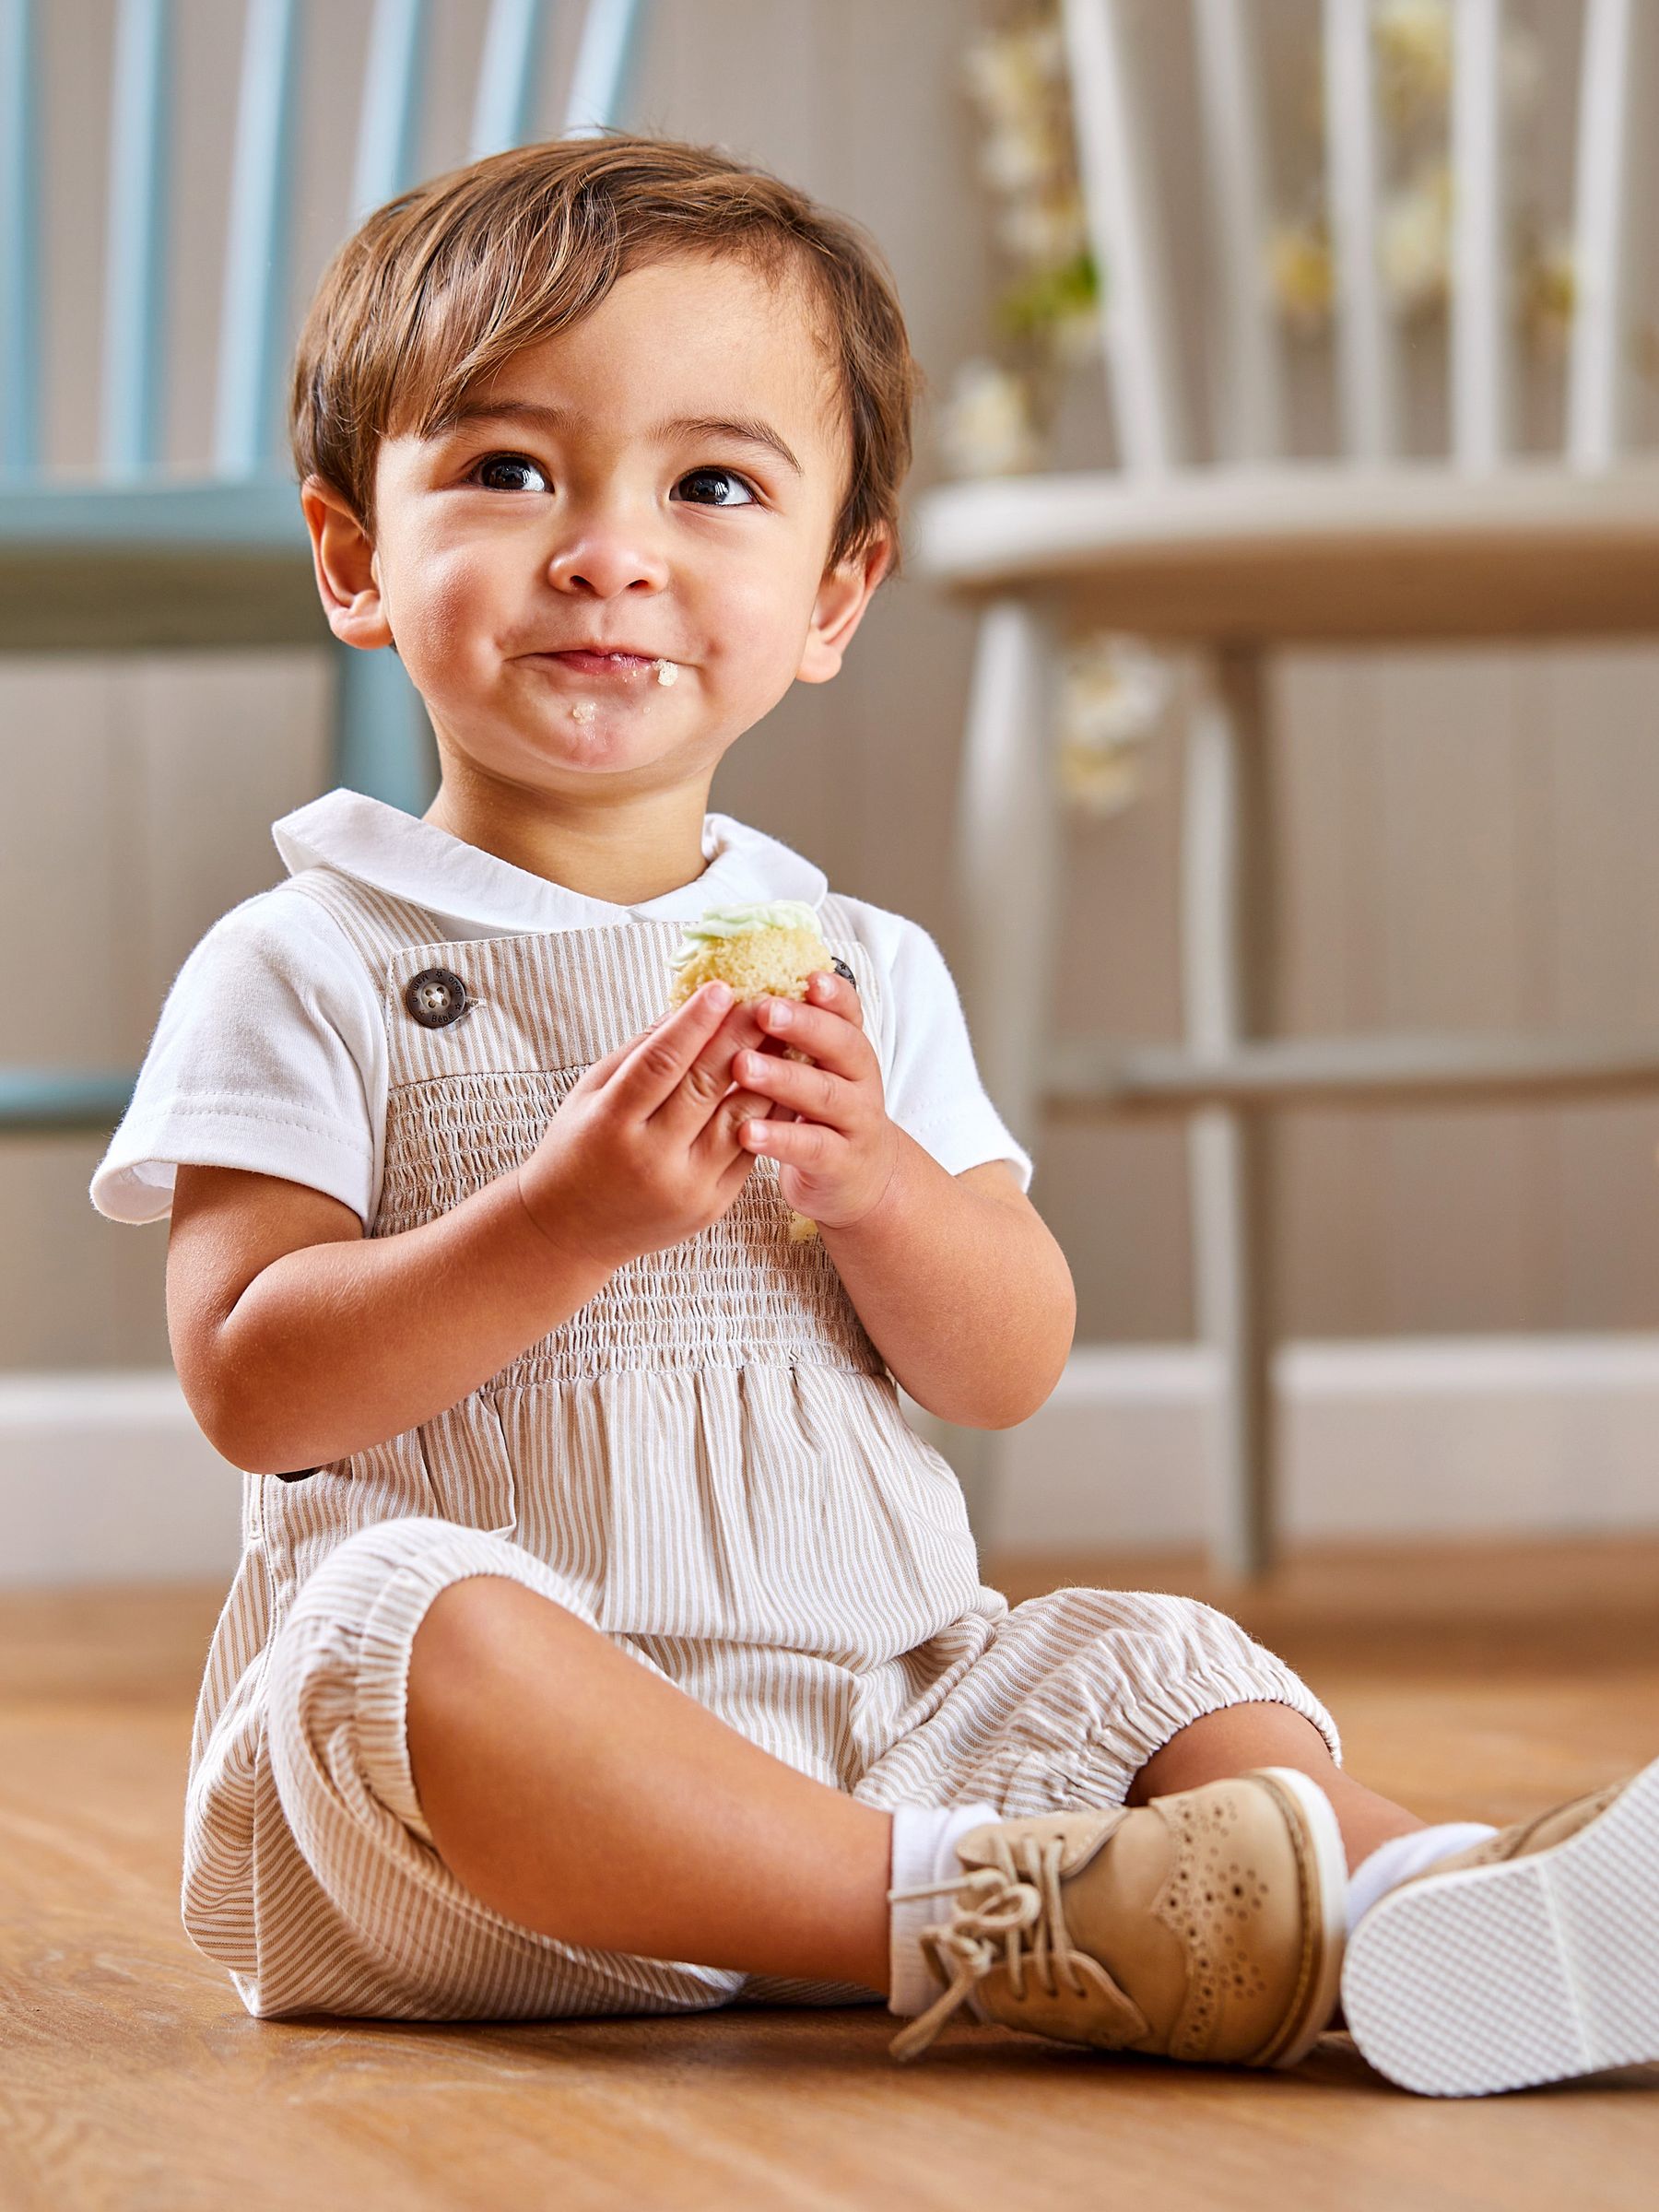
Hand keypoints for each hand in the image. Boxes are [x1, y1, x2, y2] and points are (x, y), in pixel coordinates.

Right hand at [516, 982, 781, 1272]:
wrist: (571, 1232)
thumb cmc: (577, 1151)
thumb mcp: (589, 1095)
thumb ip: (637, 1053)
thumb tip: (687, 1007)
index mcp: (612, 1125)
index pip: (660, 1064)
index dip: (694, 1024)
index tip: (721, 988)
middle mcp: (651, 1159)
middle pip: (705, 1087)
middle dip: (739, 1038)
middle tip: (765, 1000)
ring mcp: (687, 1187)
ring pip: (740, 1118)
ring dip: (766, 1072)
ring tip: (781, 1036)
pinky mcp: (713, 1205)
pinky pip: (750, 1149)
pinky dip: (768, 1111)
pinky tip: (780, 1080)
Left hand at [729, 968, 900, 1230]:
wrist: (862, 1179)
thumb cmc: (821, 1114)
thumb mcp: (815, 1069)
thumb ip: (789, 1035)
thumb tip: (732, 989)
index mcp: (849, 1049)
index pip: (848, 1012)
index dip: (833, 994)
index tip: (807, 975)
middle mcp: (859, 1079)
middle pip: (841, 1045)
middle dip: (804, 1025)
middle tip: (764, 1010)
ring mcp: (855, 1122)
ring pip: (825, 1095)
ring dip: (783, 1078)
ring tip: (742, 1065)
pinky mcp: (841, 1162)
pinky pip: (812, 1147)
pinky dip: (780, 1138)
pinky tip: (746, 1132)